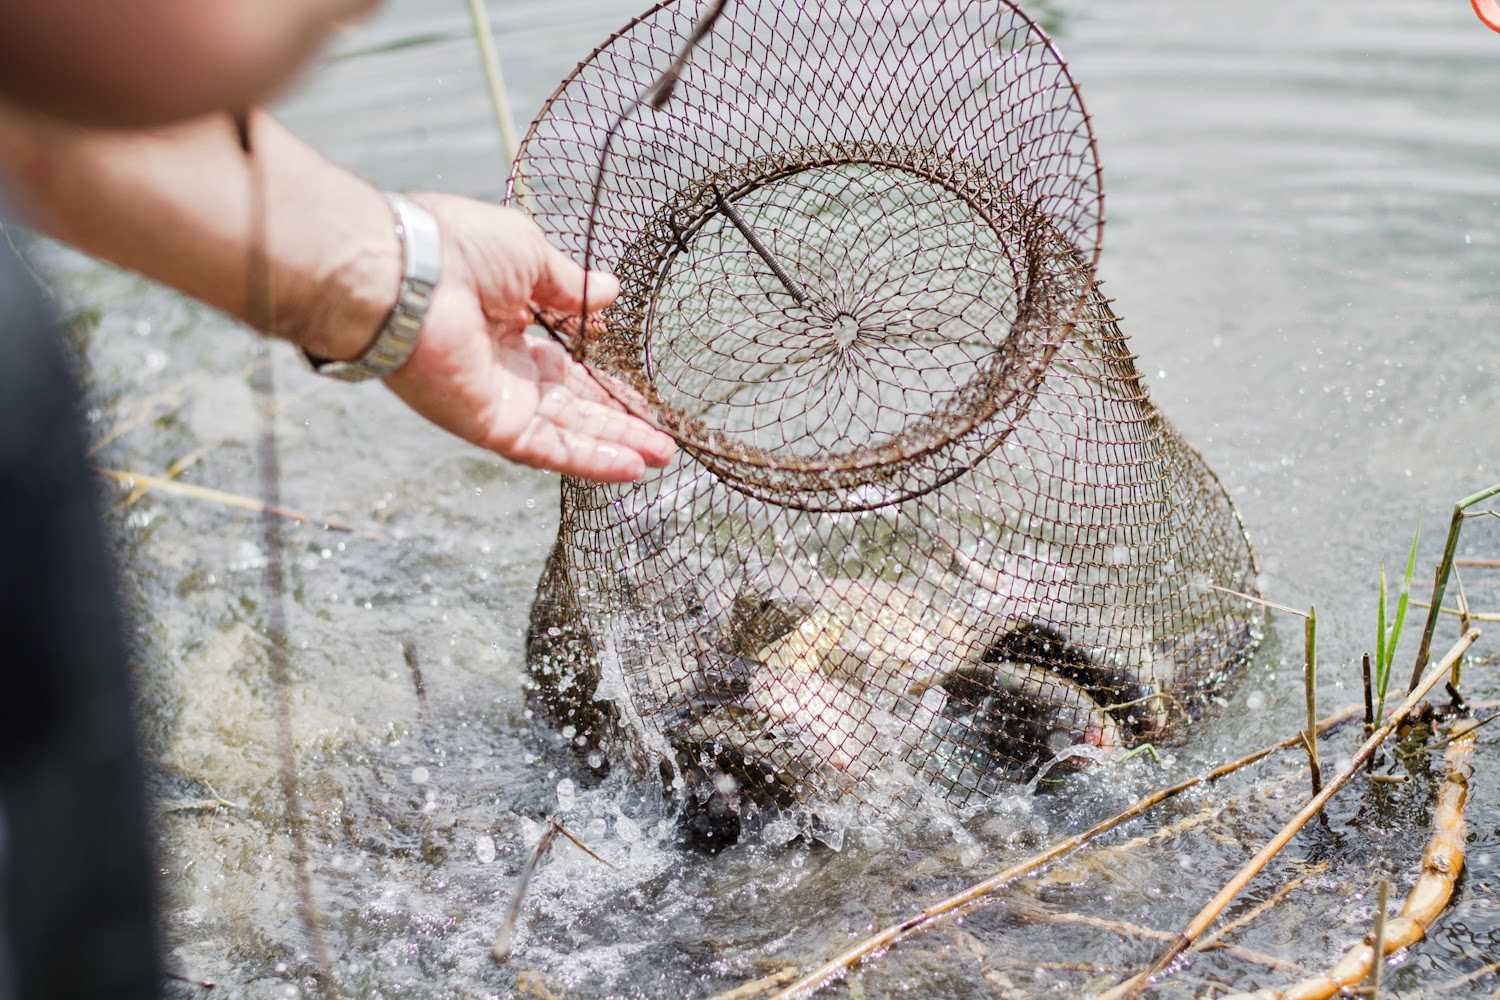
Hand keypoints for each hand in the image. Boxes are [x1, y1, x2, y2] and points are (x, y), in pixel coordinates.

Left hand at [348, 193, 675, 482]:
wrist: (409, 276)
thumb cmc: (458, 248)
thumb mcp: (529, 253)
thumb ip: (570, 284)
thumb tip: (611, 293)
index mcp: (509, 323)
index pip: (566, 360)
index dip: (603, 375)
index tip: (637, 385)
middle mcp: (505, 367)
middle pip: (574, 403)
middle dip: (620, 420)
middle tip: (663, 435)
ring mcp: (499, 399)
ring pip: (569, 430)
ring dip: (616, 444)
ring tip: (664, 455)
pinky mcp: (493, 424)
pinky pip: (550, 448)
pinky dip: (591, 459)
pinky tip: (632, 468)